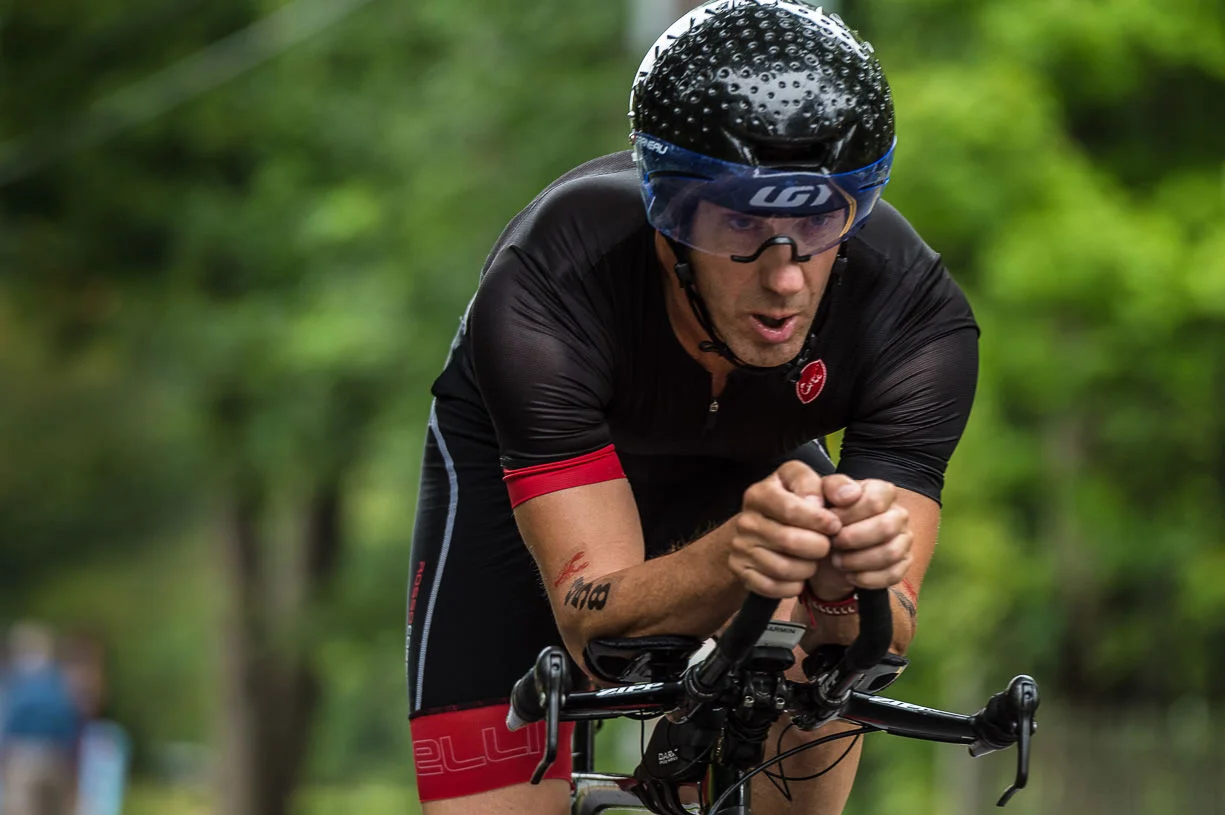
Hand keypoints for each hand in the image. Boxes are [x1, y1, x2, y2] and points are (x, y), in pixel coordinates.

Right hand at [728, 461, 842, 597]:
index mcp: (761, 493)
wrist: (760, 527)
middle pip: (789, 541)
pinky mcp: (741, 570)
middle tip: (826, 545)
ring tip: (813, 559)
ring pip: (783, 568)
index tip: (835, 525)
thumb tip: (849, 496)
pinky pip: (771, 587)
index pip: (791, 509)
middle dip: (818, 547)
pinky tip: (799, 576)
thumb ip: (833, 485)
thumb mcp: (811, 486)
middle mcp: (746, 520)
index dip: (819, 520)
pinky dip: (793, 586)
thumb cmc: (794, 504)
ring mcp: (740, 546)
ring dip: (808, 568)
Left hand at [809, 475, 911, 599]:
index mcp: (882, 491)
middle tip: (832, 544)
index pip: (875, 501)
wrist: (828, 549)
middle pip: (886, 527)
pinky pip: (893, 575)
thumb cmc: (826, 517)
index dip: (848, 514)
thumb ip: (830, 487)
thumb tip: (849, 495)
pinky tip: (849, 575)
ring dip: (858, 560)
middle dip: (853, 539)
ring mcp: (904, 539)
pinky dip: (867, 578)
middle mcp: (899, 513)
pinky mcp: (903, 564)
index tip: (829, 523)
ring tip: (837, 560)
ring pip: (891, 553)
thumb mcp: (820, 496)